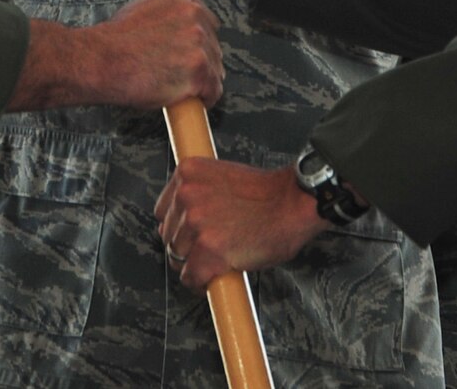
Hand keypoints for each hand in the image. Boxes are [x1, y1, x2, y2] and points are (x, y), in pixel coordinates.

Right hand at [12, 0, 222, 110]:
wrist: (100, 61)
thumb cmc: (112, 42)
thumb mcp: (139, 9)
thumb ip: (165, 14)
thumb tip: (174, 29)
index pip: (205, 18)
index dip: (198, 40)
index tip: (191, 51)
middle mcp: (193, 15)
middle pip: (213, 43)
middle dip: (200, 60)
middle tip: (182, 72)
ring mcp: (198, 42)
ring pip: (215, 67)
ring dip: (203, 80)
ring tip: (181, 86)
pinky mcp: (199, 70)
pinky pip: (213, 90)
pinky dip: (204, 98)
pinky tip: (189, 99)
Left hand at [154, 160, 324, 289]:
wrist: (293, 202)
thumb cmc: (268, 193)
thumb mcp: (223, 177)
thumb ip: (200, 192)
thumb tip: (186, 217)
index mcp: (187, 173)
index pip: (163, 210)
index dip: (178, 226)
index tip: (190, 234)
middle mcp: (186, 196)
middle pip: (168, 235)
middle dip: (186, 246)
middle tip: (207, 249)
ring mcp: (196, 224)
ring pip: (177, 258)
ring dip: (194, 264)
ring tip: (215, 261)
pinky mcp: (208, 251)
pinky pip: (191, 277)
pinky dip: (201, 283)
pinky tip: (214, 277)